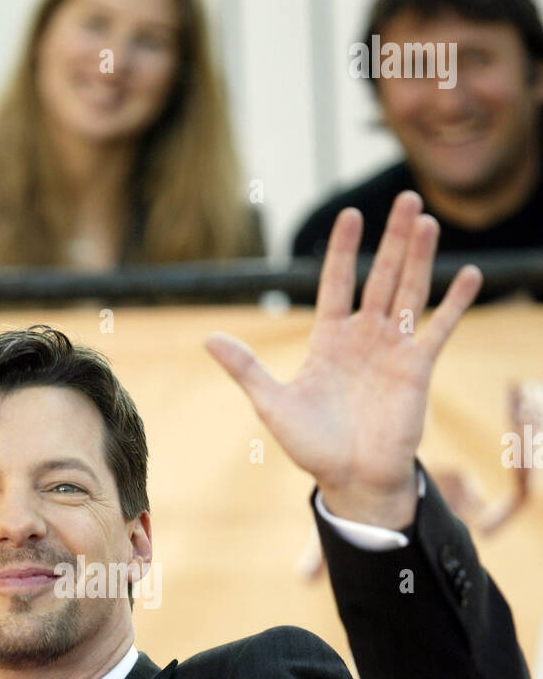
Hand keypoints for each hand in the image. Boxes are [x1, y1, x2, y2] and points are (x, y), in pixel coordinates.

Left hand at [205, 191, 482, 527]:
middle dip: (393, 239)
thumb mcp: (272, 404)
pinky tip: (471, 275)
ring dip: (420, 258)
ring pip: (409, 293)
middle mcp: (364, 338)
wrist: (351, 480)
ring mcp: (393, 351)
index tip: (350, 215)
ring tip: (427, 221)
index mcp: (329, 340)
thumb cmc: (312, 446)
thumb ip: (246, 369)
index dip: (342, 250)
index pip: (336, 283)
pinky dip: (455, 304)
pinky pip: (438, 329)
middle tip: (406, 198)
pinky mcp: (418, 370)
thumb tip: (207, 338)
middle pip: (380, 277)